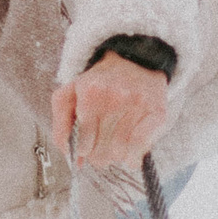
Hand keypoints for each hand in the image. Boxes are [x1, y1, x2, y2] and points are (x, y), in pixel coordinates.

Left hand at [51, 51, 170, 170]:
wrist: (135, 61)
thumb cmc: (99, 83)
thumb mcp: (71, 93)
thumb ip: (60, 123)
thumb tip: (67, 154)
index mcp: (90, 91)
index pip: (83, 140)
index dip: (83, 150)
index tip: (85, 149)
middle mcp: (114, 97)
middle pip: (101, 149)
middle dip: (97, 156)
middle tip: (98, 151)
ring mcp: (137, 105)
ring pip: (120, 151)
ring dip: (114, 156)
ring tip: (112, 148)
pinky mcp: (156, 113)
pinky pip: (141, 147)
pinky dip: (132, 157)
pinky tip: (128, 154)